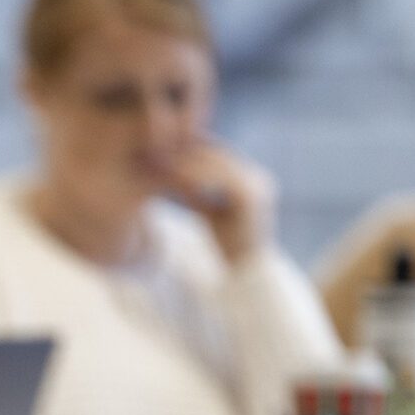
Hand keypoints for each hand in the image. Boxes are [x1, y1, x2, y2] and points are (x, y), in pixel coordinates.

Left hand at [164, 139, 273, 264]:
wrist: (246, 268)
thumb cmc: (227, 241)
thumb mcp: (209, 210)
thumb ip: (197, 192)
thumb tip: (173, 176)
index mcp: (247, 178)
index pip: (217, 152)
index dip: (189, 147)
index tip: (159, 147)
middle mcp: (256, 177)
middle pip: (218, 153)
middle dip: (187, 150)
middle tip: (156, 149)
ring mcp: (258, 186)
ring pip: (220, 164)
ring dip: (190, 161)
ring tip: (162, 161)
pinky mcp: (254, 199)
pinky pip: (224, 181)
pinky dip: (200, 178)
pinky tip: (177, 179)